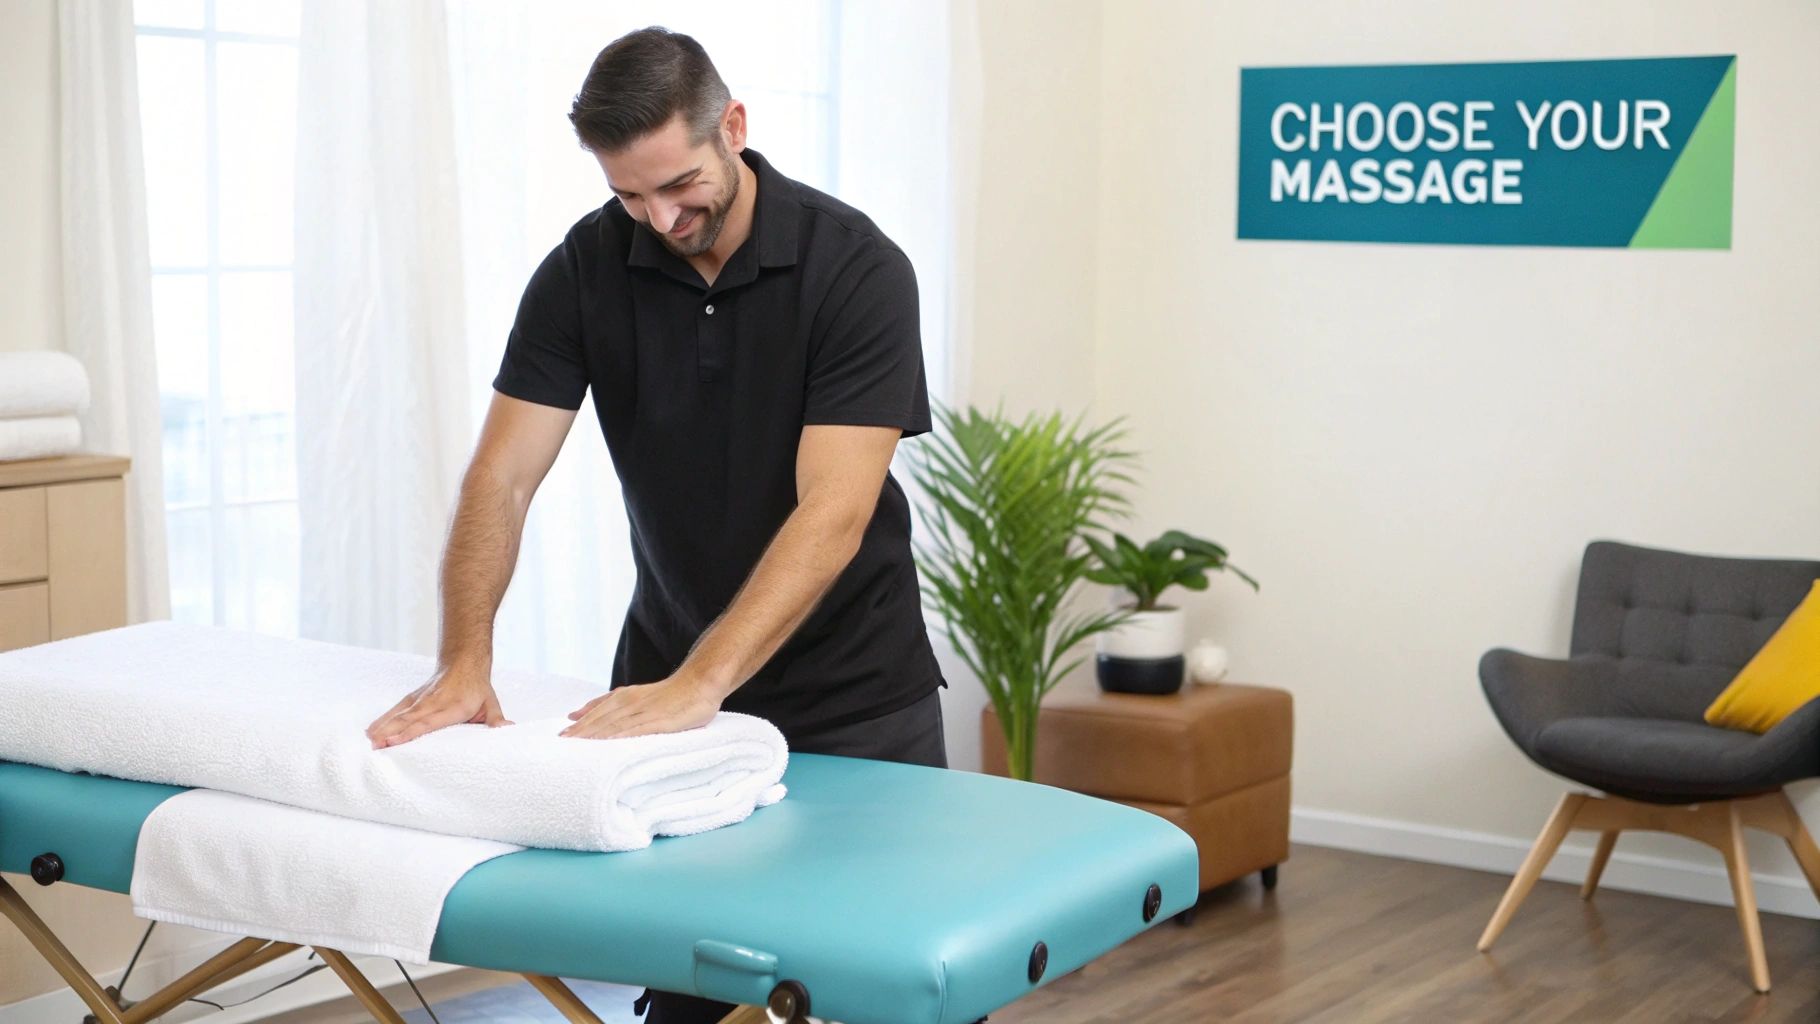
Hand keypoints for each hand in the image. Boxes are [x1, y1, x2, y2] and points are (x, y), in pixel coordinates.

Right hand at [366, 662, 511, 748]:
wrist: (464, 662)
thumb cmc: (477, 688)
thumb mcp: (490, 703)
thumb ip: (496, 719)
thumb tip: (508, 729)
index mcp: (451, 707)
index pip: (427, 722)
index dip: (409, 732)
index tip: (394, 741)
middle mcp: (432, 703)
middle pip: (408, 720)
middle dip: (391, 733)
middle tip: (375, 746)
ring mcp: (420, 700)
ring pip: (399, 714)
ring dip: (383, 727)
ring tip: (369, 741)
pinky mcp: (413, 698)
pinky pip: (396, 710)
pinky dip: (383, 719)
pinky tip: (371, 730)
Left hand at [561, 674, 724, 739]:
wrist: (699, 683)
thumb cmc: (666, 694)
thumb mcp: (630, 695)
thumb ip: (602, 704)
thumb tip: (573, 715)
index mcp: (621, 697)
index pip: (592, 716)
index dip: (575, 729)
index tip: (557, 742)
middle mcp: (629, 703)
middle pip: (599, 722)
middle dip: (580, 736)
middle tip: (560, 751)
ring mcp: (645, 712)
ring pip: (614, 727)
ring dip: (595, 739)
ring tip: (577, 752)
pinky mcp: (661, 722)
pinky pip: (637, 731)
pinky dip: (621, 739)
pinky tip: (609, 748)